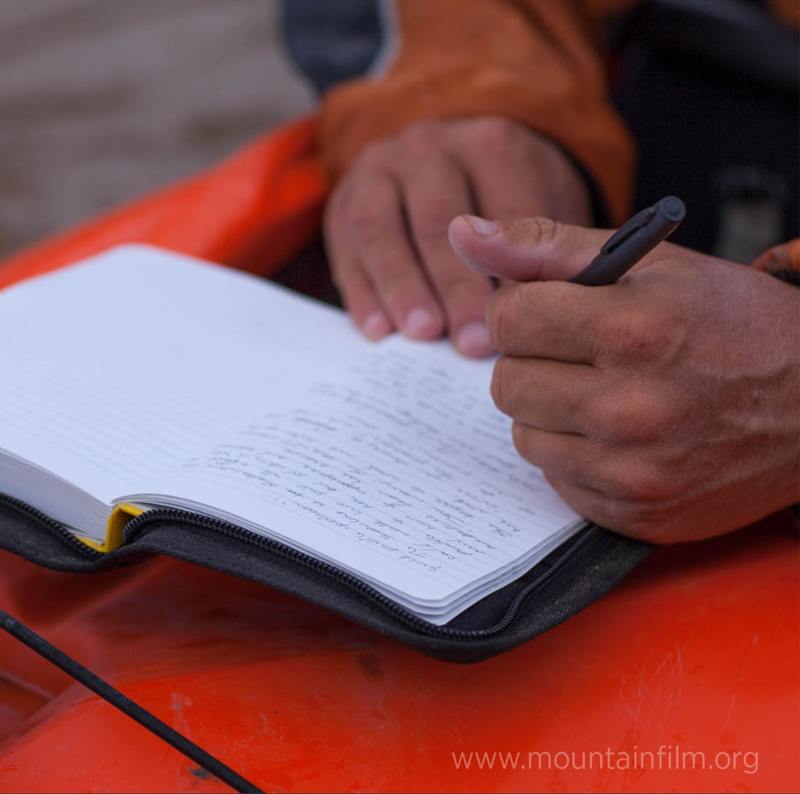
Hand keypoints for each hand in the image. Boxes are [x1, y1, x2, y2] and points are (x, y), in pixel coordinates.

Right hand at [324, 117, 591, 356]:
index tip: (516, 320)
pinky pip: (346, 246)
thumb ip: (539, 256)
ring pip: (380, 226)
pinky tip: (378, 331)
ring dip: (401, 286)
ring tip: (422, 334)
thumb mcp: (543, 215)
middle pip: (438, 217)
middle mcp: (431, 146)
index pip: (502, 207)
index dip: (510, 268)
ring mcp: (380, 169)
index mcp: (492, 143)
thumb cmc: (508, 209)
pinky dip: (361, 292)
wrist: (453, 174)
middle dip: (455, 285)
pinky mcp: (345, 200)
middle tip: (470, 342)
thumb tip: (527, 316)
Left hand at [449, 215, 799, 541]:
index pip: (508, 318)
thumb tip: (462, 234)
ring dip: (548, 411)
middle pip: (506, 383)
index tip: (550, 311)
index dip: (522, 308)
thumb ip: (547, 246)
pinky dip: (574, 456)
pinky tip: (619, 436)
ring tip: (603, 393)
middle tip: (581, 353)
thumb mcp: (651, 263)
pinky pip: (556, 480)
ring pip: (524, 436)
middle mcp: (632, 408)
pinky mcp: (635, 514)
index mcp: (635, 330)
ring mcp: (634, 471)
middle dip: (531, 361)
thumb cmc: (732, 324)